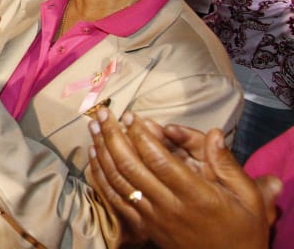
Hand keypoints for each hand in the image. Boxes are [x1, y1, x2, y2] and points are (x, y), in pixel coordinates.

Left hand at [85, 109, 279, 248]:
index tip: (131, 116)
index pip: (159, 161)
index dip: (141, 136)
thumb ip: (227, 164)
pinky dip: (100, 176)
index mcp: (196, 196)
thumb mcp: (247, 197)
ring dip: (103, 151)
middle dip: (114, 136)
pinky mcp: (143, 226)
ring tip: (93, 127)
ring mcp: (152, 217)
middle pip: (131, 166)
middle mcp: (169, 206)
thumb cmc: (241, 228)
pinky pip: (114, 199)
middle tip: (103, 113)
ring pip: (118, 180)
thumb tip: (214, 133)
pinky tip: (94, 156)